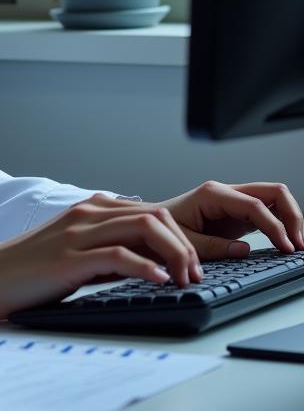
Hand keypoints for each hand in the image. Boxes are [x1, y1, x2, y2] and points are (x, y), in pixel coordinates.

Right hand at [0, 192, 202, 319]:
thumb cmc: (27, 270)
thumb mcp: (76, 253)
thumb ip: (108, 250)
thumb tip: (149, 263)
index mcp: (89, 210)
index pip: (151, 211)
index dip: (182, 236)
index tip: (197, 264)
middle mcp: (86, 214)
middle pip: (155, 214)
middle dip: (187, 244)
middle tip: (197, 275)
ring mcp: (76, 233)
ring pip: (143, 226)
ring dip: (175, 254)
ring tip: (185, 279)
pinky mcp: (68, 258)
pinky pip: (118, 255)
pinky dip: (146, 266)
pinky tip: (160, 281)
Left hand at [159, 180, 303, 259]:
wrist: (152, 222)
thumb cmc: (163, 228)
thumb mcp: (184, 241)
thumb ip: (214, 247)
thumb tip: (245, 250)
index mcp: (212, 194)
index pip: (255, 204)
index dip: (275, 226)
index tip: (286, 248)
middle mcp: (226, 192)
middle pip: (273, 191)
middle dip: (292, 216)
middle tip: (298, 245)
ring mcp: (234, 201)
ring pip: (275, 199)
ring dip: (290, 219)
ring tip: (296, 245)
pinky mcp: (239, 213)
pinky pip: (268, 212)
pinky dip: (281, 225)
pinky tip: (285, 243)